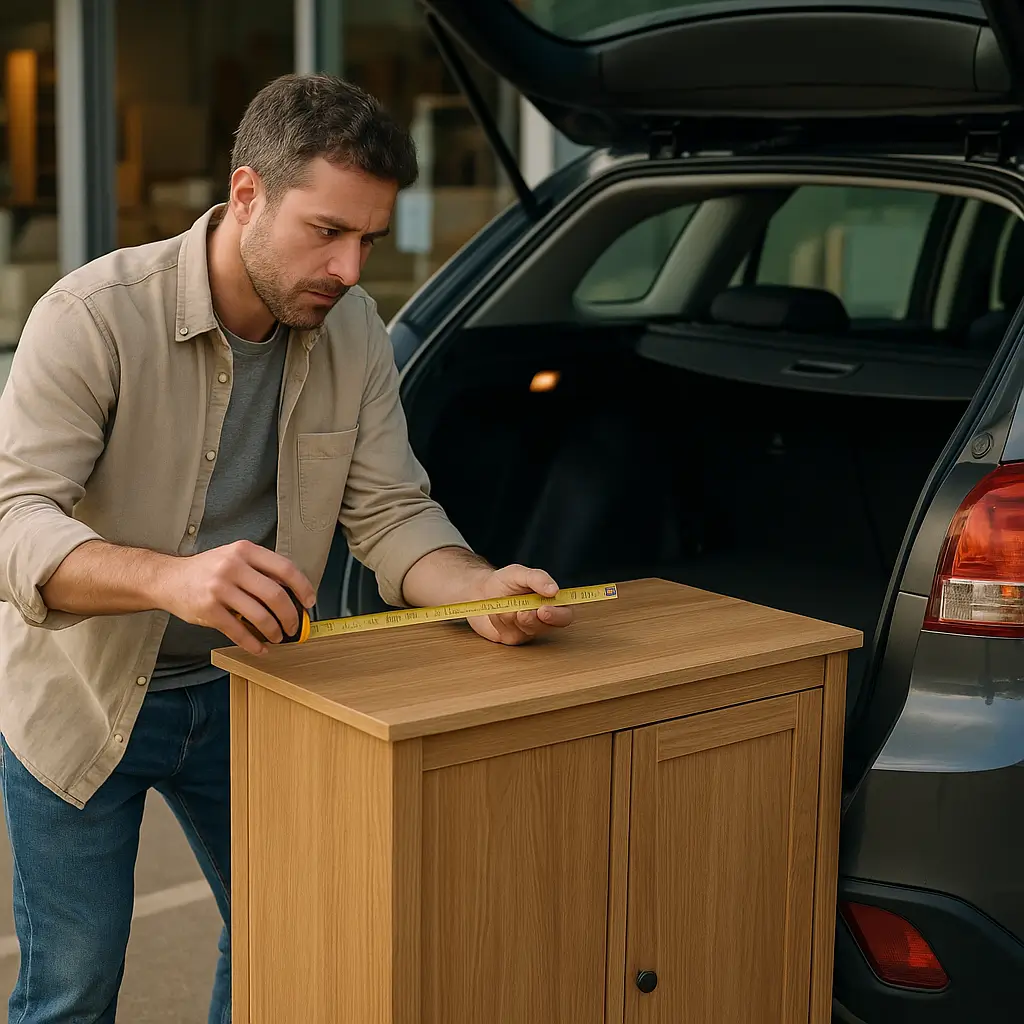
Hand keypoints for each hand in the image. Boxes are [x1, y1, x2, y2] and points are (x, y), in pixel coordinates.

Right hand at [161, 540, 316, 655]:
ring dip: (274, 631)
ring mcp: (219, 588)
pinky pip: (238, 631)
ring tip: (277, 637)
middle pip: (276, 595)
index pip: (285, 568)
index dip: (303, 587)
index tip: (309, 601)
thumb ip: (260, 570)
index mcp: (245, 551)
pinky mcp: (208, 610)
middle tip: (294, 626)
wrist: (168, 579)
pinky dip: (254, 644)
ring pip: (260, 616)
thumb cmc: (207, 570)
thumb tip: (293, 593)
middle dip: (291, 616)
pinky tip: (260, 648)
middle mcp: (233, 566)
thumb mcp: (234, 558)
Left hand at [466, 563, 572, 645]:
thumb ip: (537, 578)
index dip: (558, 615)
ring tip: (503, 603)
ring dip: (512, 615)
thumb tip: (554, 590)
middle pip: (549, 627)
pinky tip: (497, 612)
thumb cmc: (502, 582)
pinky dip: (500, 621)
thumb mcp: (518, 573)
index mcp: (550, 601)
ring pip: (526, 629)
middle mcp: (542, 618)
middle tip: (521, 612)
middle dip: (534, 620)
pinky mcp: (513, 638)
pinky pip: (510, 633)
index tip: (543, 610)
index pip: (565, 613)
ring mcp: (528, 630)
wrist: (479, 592)